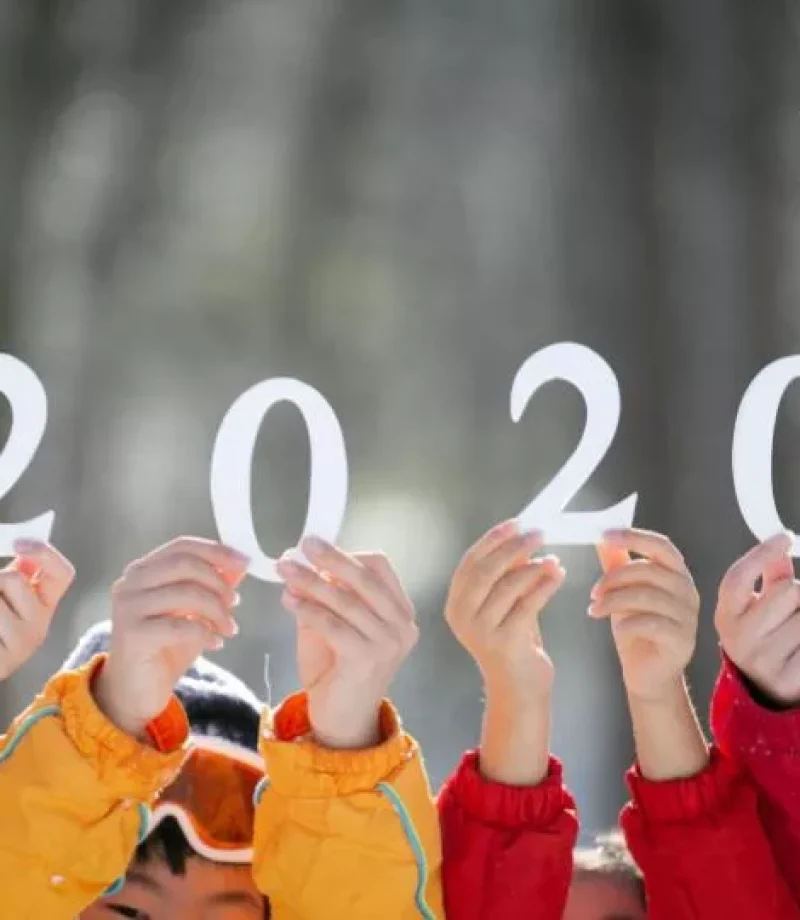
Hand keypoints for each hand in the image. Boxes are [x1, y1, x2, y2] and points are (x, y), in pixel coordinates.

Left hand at [0, 539, 73, 679]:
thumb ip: (18, 572)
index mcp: (43, 606)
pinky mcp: (5, 662)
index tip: (18, 543)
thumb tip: (23, 550)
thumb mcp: (5, 595)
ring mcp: (22, 646)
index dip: (44, 553)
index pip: (62, 574)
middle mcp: (39, 626)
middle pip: (15, 578)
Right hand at [93, 537, 248, 739]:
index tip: (245, 562)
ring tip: (229, 628)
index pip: (182, 546)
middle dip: (218, 581)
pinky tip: (214, 644)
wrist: (136, 690)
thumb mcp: (196, 611)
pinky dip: (205, 632)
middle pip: (185, 564)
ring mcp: (128, 607)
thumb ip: (214, 585)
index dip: (216, 551)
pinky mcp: (132, 635)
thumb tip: (239, 563)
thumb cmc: (165, 646)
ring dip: (217, 610)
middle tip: (236, 602)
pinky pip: (180, 625)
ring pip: (186, 593)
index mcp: (143, 570)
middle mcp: (130, 583)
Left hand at [277, 538, 417, 749]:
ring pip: (346, 600)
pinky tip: (289, 601)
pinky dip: (309, 608)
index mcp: (400, 611)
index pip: (379, 567)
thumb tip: (299, 563)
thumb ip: (321, 595)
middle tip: (303, 544)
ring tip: (285, 570)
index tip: (314, 547)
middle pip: (366, 578)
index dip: (347, 554)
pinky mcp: (369, 659)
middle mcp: (403, 625)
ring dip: (311, 581)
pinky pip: (334, 624)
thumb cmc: (336, 669)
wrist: (341, 722)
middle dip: (331, 558)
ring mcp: (389, 643)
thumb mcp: (329, 623)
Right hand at [444, 520, 564, 697]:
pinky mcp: (503, 642)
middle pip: (486, 570)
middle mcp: (461, 616)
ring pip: (507, 586)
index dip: (494, 539)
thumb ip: (507, 575)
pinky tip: (558, 575)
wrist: (519, 689)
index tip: (517, 523)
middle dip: (514, 547)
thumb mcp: (505, 604)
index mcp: (456, 603)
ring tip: (552, 558)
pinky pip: (527, 605)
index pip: (471, 561)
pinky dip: (544, 586)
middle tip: (539, 534)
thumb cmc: (514, 642)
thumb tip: (523, 538)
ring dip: (533, 567)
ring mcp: (480, 631)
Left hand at [592, 529, 698, 701]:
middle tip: (593, 591)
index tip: (605, 535)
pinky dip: (628, 624)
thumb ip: (616, 564)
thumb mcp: (623, 592)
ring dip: (614, 601)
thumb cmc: (637, 629)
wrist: (648, 673)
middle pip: (649, 570)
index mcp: (675, 573)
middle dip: (614, 578)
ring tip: (595, 609)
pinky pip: (652, 623)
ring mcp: (688, 616)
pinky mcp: (682, 639)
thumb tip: (602, 538)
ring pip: (647, 596)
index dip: (634, 537)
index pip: (661, 545)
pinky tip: (616, 629)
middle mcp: (687, 590)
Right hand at [714, 532, 799, 705]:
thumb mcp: (757, 609)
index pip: (737, 578)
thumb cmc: (766, 638)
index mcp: (726, 616)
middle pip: (787, 591)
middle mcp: (738, 638)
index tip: (783, 538)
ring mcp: (764, 661)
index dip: (760, 554)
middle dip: (799, 594)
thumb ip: (771, 576)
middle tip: (793, 609)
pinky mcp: (790, 679)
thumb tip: (783, 544)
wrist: (765, 694)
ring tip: (796, 632)